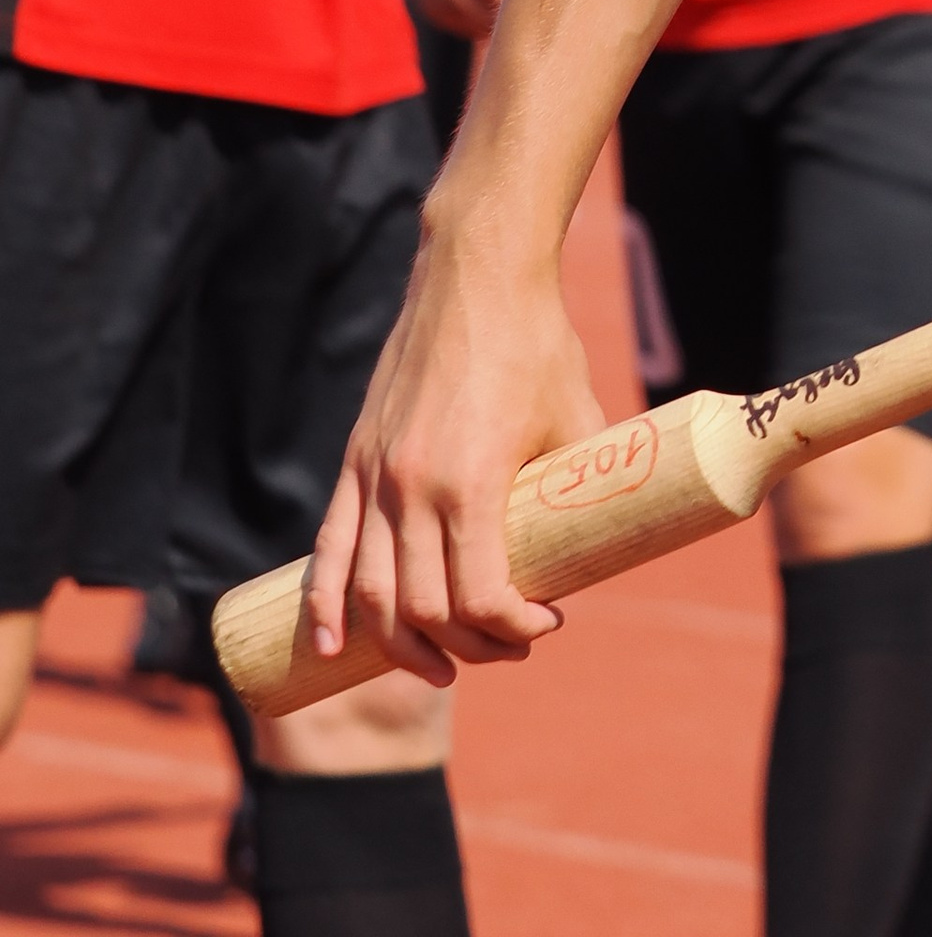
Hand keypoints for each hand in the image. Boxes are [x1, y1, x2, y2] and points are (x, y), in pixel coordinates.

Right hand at [309, 223, 603, 679]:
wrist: (479, 274)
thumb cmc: (538, 344)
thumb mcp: (577, 418)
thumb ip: (577, 487)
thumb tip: (599, 545)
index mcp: (471, 482)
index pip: (479, 597)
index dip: (515, 627)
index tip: (548, 621)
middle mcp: (412, 487)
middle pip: (423, 609)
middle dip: (468, 646)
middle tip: (508, 644)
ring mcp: (375, 475)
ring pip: (371, 593)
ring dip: (403, 645)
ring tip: (442, 663)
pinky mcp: (355, 459)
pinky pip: (329, 549)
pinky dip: (326, 605)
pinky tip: (334, 644)